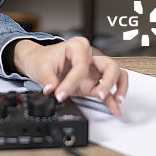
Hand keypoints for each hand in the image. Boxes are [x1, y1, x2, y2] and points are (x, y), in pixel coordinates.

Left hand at [12, 37, 127, 115]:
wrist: (39, 61)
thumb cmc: (43, 59)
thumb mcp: (41, 67)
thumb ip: (48, 79)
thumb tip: (52, 89)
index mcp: (77, 47)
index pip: (81, 65)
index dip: (72, 81)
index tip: (61, 94)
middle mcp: (89, 57)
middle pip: (109, 65)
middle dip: (108, 80)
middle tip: (99, 94)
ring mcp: (93, 70)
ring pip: (116, 74)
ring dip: (117, 87)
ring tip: (115, 100)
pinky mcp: (92, 82)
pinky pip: (108, 89)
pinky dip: (112, 99)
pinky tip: (115, 108)